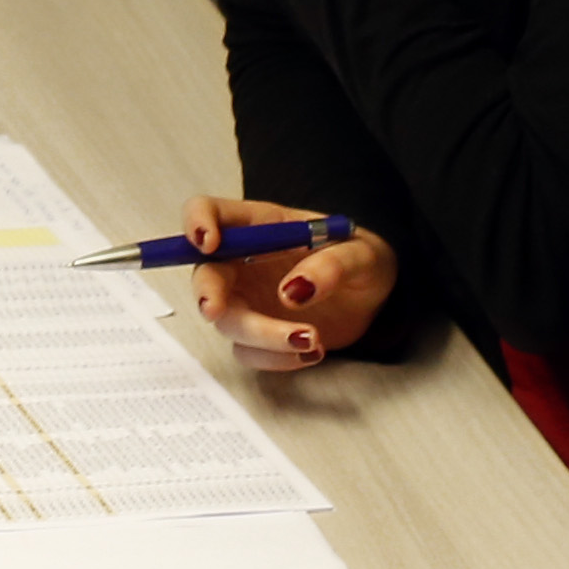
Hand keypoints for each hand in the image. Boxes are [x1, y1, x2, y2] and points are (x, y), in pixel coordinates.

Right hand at [182, 195, 395, 375]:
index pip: (207, 210)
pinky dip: (277, 358)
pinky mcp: (257, 333)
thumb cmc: (360, 261)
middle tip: (217, 310)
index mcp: (259, 225)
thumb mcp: (361, 254)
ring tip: (312, 340)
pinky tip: (313, 352)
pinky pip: (249, 352)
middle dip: (207, 293)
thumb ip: (331, 266)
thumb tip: (293, 292)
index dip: (196, 222)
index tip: (209, 243)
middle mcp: (241, 261)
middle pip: (205, 273)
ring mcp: (245, 299)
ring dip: (261, 335)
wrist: (372, 298)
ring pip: (227, 320)